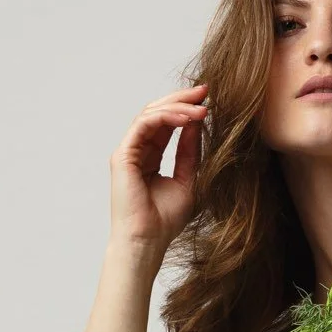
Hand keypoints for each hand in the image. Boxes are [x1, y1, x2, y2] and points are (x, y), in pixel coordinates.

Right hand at [109, 83, 207, 259]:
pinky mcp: (123, 156)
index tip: (208, 100)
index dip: (185, 108)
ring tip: (201, 106)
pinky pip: (144, 125)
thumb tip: (197, 122)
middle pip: (156, 113)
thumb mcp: (188, 178)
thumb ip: (190, 150)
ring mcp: (127, 152)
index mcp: (150, 157)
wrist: (148, 241)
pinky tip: (187, 117)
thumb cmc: (165, 220)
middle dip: (181, 99)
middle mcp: (136, 151)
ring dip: (177, 106)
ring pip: (150, 114)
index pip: (166, 123)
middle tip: (205, 90)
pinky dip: (166, 117)